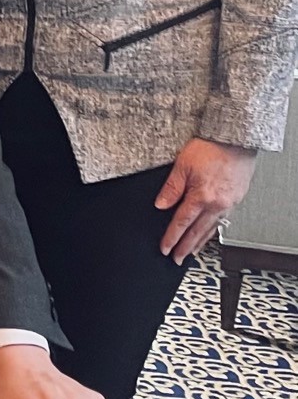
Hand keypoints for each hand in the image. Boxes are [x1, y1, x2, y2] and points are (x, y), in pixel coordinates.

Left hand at [154, 137, 255, 262]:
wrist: (236, 139)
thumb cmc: (210, 148)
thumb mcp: (182, 166)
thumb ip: (171, 188)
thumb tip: (161, 205)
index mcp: (202, 197)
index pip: (181, 223)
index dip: (171, 238)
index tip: (164, 248)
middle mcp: (217, 204)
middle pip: (197, 232)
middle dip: (185, 248)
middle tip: (176, 259)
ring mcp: (229, 203)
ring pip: (211, 229)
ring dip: (200, 243)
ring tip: (191, 253)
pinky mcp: (237, 199)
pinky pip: (222, 221)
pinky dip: (213, 231)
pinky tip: (208, 234)